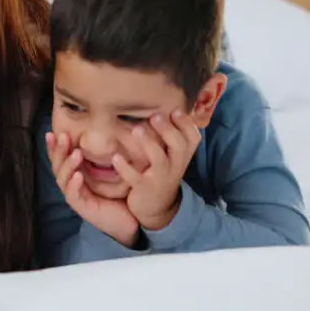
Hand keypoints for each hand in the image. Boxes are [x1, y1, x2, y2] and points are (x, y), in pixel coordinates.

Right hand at [46, 132, 140, 246]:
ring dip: (68, 165)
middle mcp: (71, 184)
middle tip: (64, 136)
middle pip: (57, 166)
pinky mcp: (82, 208)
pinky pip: (73, 195)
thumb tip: (108, 130)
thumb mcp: (112, 171)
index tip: (53, 131)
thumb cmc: (120, 193)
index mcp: (75, 174)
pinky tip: (78, 176)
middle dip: (59, 150)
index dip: (54, 146)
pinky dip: (74, 185)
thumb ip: (106, 155)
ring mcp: (75, 196)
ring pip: (63, 179)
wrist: (130, 219)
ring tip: (76, 153)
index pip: (60, 158)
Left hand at [114, 111, 202, 229]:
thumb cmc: (162, 172)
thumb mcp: (172, 155)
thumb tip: (167, 103)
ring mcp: (160, 177)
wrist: (157, 207)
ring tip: (136, 129)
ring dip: (148, 144)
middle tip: (154, 116)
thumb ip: (172, 135)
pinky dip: (126, 168)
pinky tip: (116, 157)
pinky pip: (136, 178)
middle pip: (179, 146)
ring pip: (159, 160)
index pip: (193, 137)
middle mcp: (175, 165)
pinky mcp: (144, 188)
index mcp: (182, 155)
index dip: (186, 124)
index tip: (174, 110)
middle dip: (168, 130)